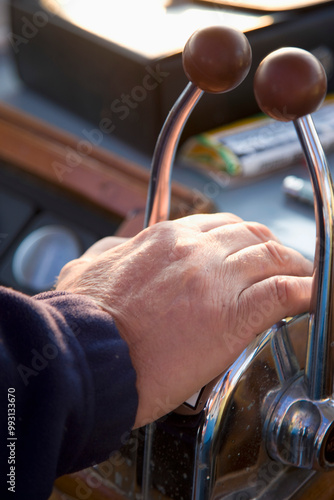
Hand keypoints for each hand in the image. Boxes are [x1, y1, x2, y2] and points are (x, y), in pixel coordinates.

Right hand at [56, 213, 311, 427]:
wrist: (86, 356)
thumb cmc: (83, 321)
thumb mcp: (87, 268)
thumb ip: (110, 251)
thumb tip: (118, 246)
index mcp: (164, 239)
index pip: (218, 226)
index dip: (240, 239)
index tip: (247, 253)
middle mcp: (194, 251)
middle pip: (251, 237)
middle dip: (270, 248)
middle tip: (280, 263)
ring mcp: (216, 280)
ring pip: (272, 258)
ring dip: (293, 267)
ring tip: (301, 278)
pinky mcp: (233, 315)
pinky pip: (284, 292)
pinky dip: (304, 291)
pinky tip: (310, 296)